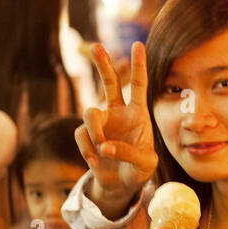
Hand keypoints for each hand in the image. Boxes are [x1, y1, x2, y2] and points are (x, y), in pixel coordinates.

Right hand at [76, 42, 157, 200]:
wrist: (121, 184)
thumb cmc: (139, 170)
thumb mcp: (146, 164)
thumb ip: (129, 153)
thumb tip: (104, 146)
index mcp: (138, 113)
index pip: (139, 85)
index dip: (139, 66)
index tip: (138, 44)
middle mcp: (118, 112)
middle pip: (109, 82)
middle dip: (102, 64)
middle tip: (95, 46)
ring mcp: (101, 123)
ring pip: (90, 113)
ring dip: (95, 133)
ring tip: (102, 151)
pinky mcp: (87, 135)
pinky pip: (81, 135)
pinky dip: (87, 149)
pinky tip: (95, 162)